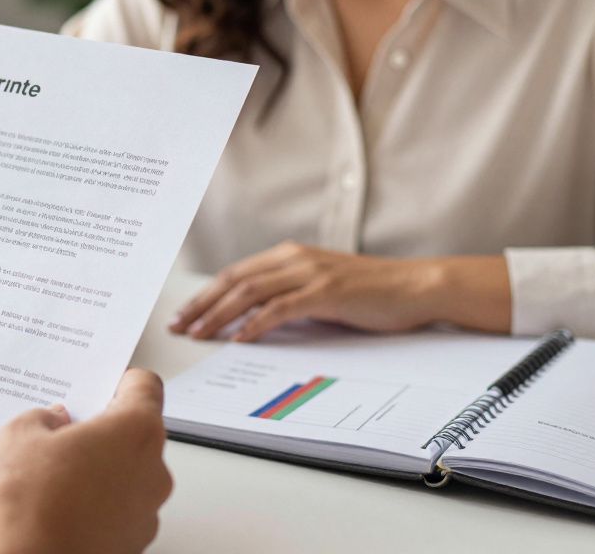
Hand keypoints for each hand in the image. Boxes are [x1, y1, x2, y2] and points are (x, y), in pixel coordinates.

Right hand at [0, 370, 172, 553]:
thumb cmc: (24, 505)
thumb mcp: (17, 436)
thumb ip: (42, 419)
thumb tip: (53, 422)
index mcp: (135, 432)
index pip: (145, 387)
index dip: (119, 381)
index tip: (100, 385)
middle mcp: (152, 472)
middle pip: (137, 434)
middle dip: (101, 430)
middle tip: (60, 434)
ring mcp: (146, 514)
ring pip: (127, 475)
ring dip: (99, 471)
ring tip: (49, 478)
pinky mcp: (131, 546)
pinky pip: (118, 511)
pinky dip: (95, 505)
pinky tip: (56, 508)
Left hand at [168, 241, 510, 341]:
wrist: (417, 286)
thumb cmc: (371, 292)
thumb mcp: (321, 289)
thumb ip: (289, 296)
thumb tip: (254, 319)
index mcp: (289, 256)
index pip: (235, 274)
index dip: (205, 295)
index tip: (183, 315)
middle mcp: (294, 259)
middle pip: (234, 281)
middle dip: (201, 305)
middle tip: (178, 327)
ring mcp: (310, 274)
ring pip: (251, 293)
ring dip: (220, 315)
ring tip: (199, 334)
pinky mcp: (327, 293)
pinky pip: (281, 309)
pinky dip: (256, 324)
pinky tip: (240, 339)